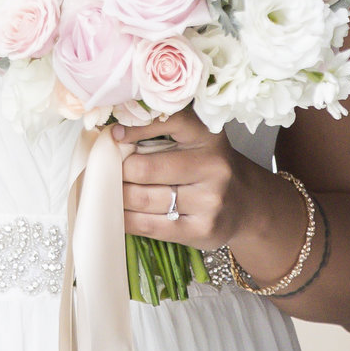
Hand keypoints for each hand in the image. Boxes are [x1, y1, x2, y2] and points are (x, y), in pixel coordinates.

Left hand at [113, 110, 276, 252]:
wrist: (246, 204)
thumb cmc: (208, 168)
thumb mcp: (196, 142)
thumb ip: (162, 135)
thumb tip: (111, 138)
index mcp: (207, 135)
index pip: (169, 121)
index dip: (135, 127)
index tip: (114, 135)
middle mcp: (213, 166)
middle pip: (145, 168)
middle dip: (118, 171)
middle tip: (103, 172)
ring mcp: (210, 201)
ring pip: (144, 199)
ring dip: (117, 197)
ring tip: (106, 193)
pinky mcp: (203, 230)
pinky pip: (150, 226)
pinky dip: (127, 220)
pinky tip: (118, 214)